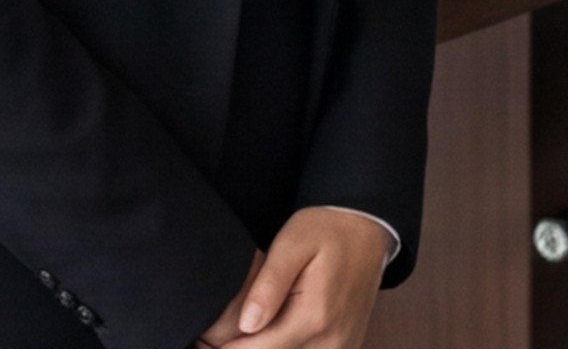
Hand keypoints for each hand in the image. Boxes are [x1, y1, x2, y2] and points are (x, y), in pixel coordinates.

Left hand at [200, 207, 392, 348]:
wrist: (367, 231)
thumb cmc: (327, 232)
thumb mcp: (292, 244)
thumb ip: (269, 285)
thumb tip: (246, 325)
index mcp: (314, 318)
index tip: (200, 342)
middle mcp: (330, 342)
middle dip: (240, 348)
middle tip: (214, 336)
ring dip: (264, 347)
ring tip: (244, 329)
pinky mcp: (343, 348)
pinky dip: (284, 348)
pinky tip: (269, 332)